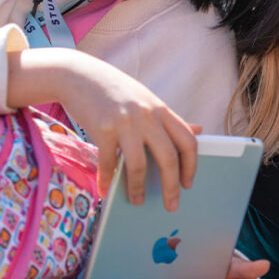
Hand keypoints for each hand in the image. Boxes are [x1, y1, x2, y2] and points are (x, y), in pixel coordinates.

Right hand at [8, 47, 198, 208]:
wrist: (79, 75)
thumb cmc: (115, 90)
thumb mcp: (147, 100)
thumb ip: (169, 119)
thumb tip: (198, 130)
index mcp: (161, 109)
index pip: (187, 139)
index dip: (191, 164)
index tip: (188, 184)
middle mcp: (147, 115)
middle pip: (168, 156)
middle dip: (172, 185)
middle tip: (171, 204)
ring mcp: (125, 121)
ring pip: (139, 164)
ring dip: (138, 188)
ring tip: (137, 200)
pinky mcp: (102, 128)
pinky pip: (109, 162)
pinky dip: (107, 179)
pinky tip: (106, 188)